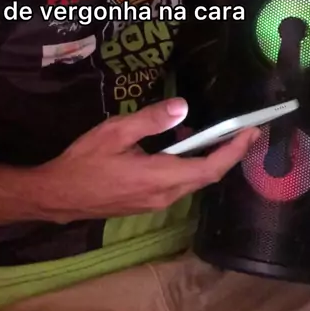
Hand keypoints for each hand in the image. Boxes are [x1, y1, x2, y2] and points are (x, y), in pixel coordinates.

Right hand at [34, 98, 259, 223]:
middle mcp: (164, 195)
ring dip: (209, 161)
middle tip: (244, 133)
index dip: (234, 151)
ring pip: (193, 182)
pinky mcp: (146, 203)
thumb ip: (150, 120)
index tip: (251, 133)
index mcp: (159, 177)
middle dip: (229, 154)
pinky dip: (191, 167)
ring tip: (217, 137)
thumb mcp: (115, 132)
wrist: (59, 195)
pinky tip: (182, 149)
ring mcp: (155, 203)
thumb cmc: (85, 161)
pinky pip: (179, 185)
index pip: (209, 168)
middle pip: (206, 177)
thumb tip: (182, 107)